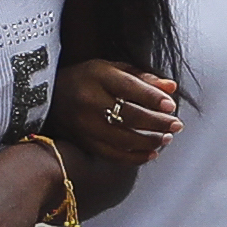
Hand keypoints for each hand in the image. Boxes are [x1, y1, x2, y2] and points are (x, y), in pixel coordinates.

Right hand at [68, 61, 185, 167]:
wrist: (49, 95)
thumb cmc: (88, 78)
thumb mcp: (112, 69)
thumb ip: (143, 78)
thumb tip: (171, 88)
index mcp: (97, 76)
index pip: (129, 88)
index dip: (152, 98)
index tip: (171, 105)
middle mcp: (88, 100)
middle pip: (128, 115)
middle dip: (157, 122)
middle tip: (176, 125)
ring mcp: (84, 123)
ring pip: (122, 138)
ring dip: (148, 141)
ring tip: (166, 138)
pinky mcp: (82, 141)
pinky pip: (111, 154)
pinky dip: (133, 157)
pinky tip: (151, 153)